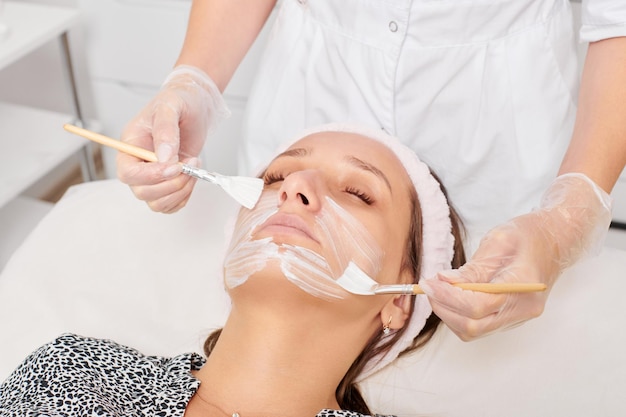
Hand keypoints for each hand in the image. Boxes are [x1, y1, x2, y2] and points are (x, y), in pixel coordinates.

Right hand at [117, 65, 229, 212]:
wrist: (196, 106)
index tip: (173, 167)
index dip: (150, 176)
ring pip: (157, 203)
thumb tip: (163, 156)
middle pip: (142, 192)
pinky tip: (193, 177)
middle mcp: (139, 164)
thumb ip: (165, 130)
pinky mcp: (169, 183)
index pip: (128, 173)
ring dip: (179, 191)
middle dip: (170, 184)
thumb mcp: (170, 107)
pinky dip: (184, 197)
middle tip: (189, 165)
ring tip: (193, 168)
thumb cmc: (179, 101)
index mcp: (131, 145)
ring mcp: (154, 176)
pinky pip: (171, 204)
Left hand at [421, 173, 612, 340]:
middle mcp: (524, 309)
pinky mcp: (512, 318)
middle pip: (473, 326)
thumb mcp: (499, 241)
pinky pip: (480, 326)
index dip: (447, 297)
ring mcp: (519, 317)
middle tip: (427, 287)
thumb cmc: (529, 234)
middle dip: (444, 308)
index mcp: (523, 287)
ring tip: (438, 290)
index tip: (428, 283)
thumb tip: (444, 282)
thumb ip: (473, 267)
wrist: (556, 240)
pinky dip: (459, 315)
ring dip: (449, 314)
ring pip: (474, 331)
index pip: (477, 305)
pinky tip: (451, 296)